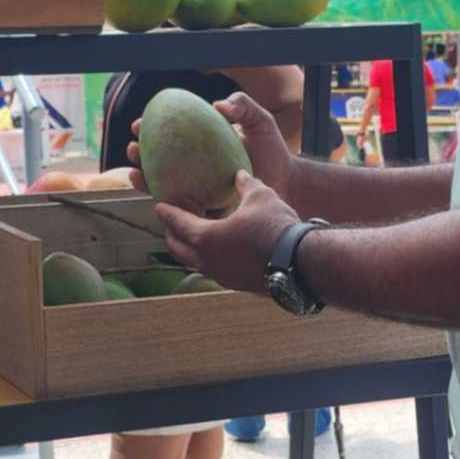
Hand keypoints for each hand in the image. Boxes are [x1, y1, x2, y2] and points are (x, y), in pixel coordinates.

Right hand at [124, 90, 293, 197]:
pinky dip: (166, 205)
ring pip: (162, 184)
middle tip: (132, 149)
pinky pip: (180, 208)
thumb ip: (242, 106)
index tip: (138, 124)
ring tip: (134, 174)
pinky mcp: (205, 210)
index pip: (168, 134)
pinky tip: (157, 200)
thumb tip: (218, 106)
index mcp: (200, 144)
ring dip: (143, 180)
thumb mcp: (260, 122)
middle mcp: (194, 166)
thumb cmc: (273, 151)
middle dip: (137, 154)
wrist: (287, 183)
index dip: (149, 129)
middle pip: (157, 160)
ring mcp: (197, 188)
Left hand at [155, 172, 296, 294]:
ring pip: (194, 261)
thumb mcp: (260, 196)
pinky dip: (208, 258)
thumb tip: (239, 174)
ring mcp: (220, 275)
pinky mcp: (235, 284)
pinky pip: (213, 269)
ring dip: (189, 248)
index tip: (159, 206)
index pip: (176, 222)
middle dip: (172, 233)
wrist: (300, 263)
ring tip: (193, 236)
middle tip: (172, 222)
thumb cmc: (276, 226)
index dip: (166, 212)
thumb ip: (246, 184)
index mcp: (205, 237)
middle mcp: (206, 260)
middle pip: (177, 247)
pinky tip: (219, 250)